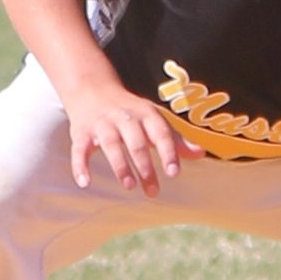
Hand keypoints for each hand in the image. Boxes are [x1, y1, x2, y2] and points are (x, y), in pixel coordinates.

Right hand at [66, 87, 197, 194]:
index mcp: (145, 114)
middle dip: (145, 166)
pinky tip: (85, 183)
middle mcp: (124, 117)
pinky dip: (80, 166)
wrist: (91, 88)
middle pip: (136, 141)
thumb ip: (176, 139)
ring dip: (120, 166)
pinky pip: (79, 149)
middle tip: (153, 191)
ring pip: (111, 144)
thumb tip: (201, 154)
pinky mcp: (81, 132)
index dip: (168, 151)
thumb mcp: (153, 119)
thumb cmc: (130, 111)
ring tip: (129, 185)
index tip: (174, 173)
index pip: (160, 132)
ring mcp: (102, 124)